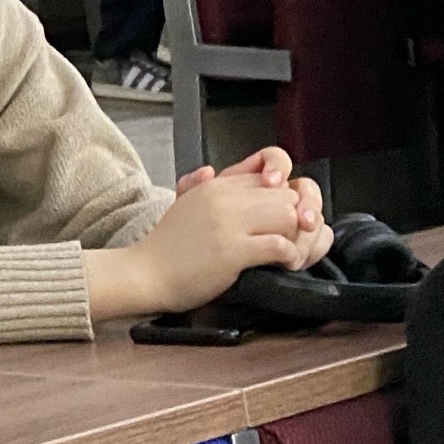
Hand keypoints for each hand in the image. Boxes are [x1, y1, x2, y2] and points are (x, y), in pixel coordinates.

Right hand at [94, 159, 315, 317]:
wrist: (145, 273)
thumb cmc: (166, 247)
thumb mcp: (182, 204)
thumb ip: (195, 184)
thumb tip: (208, 170)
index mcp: (215, 185)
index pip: (268, 174)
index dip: (283, 197)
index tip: (281, 218)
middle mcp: (223, 197)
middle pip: (286, 195)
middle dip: (297, 218)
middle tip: (293, 239)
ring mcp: (229, 223)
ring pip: (289, 215)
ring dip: (298, 237)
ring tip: (290, 253)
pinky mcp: (233, 251)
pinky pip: (280, 245)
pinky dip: (290, 256)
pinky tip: (283, 265)